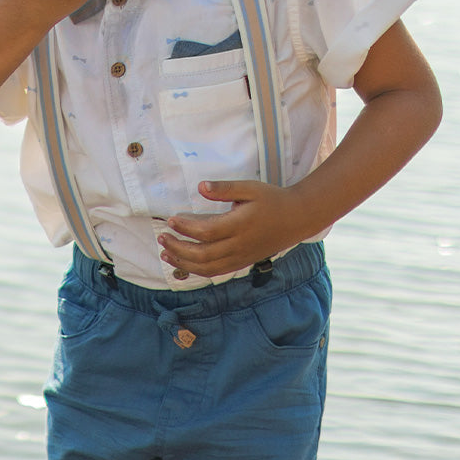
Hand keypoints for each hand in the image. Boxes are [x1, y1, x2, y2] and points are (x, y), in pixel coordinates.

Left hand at [158, 180, 310, 277]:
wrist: (297, 218)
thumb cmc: (272, 199)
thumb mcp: (250, 188)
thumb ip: (225, 188)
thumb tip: (200, 187)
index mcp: (240, 225)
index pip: (207, 231)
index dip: (186, 227)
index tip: (171, 219)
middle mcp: (239, 245)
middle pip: (202, 254)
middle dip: (178, 248)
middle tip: (162, 237)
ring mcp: (241, 257)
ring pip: (207, 268)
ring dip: (183, 262)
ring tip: (165, 253)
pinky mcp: (242, 262)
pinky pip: (216, 272)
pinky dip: (197, 271)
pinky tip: (183, 264)